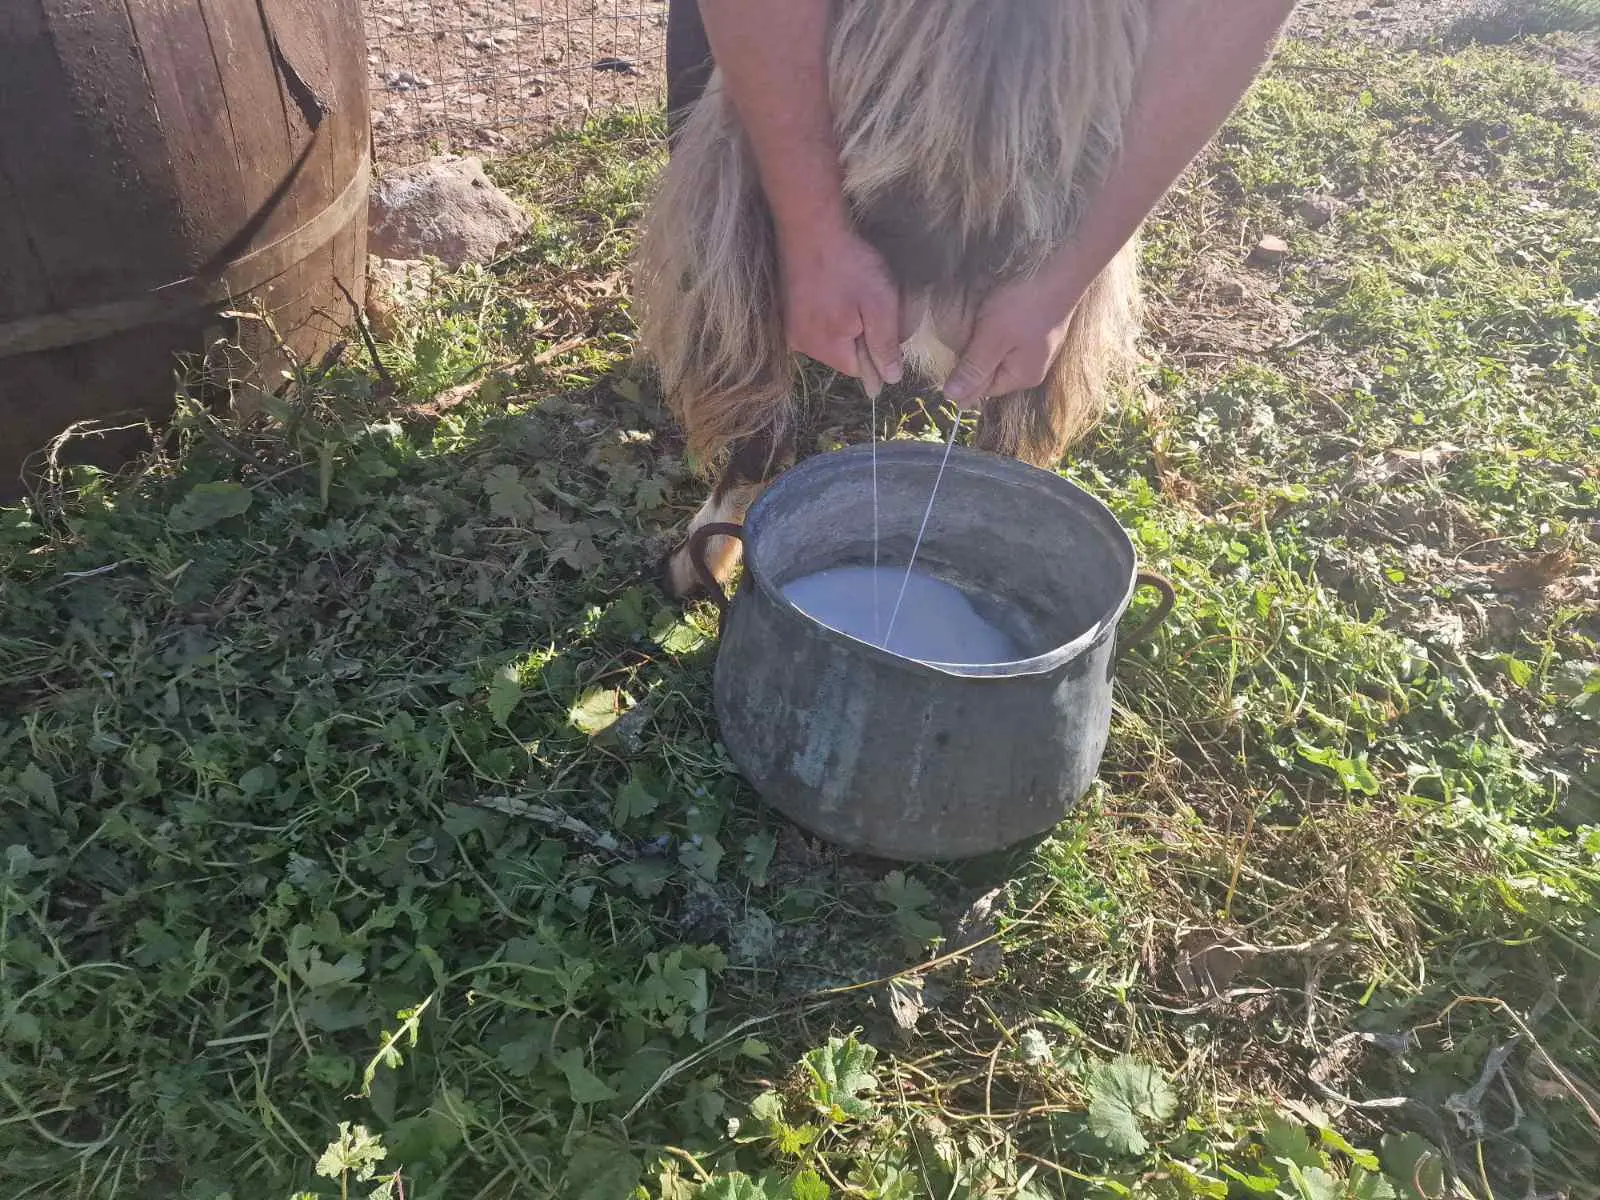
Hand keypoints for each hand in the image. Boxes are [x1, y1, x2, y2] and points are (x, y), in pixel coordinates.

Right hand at [778, 222, 902, 385]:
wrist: (810, 226)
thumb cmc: (850, 265)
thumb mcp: (880, 305)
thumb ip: (886, 345)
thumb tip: (891, 380)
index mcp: (828, 348)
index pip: (861, 369)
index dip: (878, 349)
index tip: (882, 320)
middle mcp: (802, 345)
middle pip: (842, 355)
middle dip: (859, 335)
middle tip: (867, 301)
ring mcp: (790, 327)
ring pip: (827, 338)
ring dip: (842, 322)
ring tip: (849, 291)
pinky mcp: (785, 309)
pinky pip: (813, 323)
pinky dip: (826, 311)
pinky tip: (832, 288)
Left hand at [941, 269, 1084, 407]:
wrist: (1061, 268)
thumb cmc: (1025, 305)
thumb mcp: (992, 339)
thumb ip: (972, 369)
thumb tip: (950, 397)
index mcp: (1023, 377)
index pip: (983, 389)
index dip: (963, 375)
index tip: (950, 353)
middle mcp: (1033, 367)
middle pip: (993, 372)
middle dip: (975, 357)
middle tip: (963, 335)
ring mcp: (1038, 347)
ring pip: (1000, 353)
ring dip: (984, 342)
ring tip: (976, 323)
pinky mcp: (1037, 328)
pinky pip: (1010, 338)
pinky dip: (997, 330)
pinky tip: (992, 315)